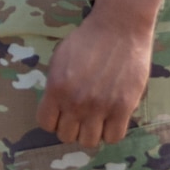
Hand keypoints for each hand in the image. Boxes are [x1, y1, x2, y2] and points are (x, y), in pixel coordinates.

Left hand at [36, 11, 150, 150]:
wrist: (119, 28)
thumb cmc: (87, 40)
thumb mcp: (59, 61)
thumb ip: (56, 86)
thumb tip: (55, 107)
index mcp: (56, 88)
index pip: (45, 123)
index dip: (53, 121)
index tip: (61, 115)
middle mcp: (76, 102)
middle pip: (66, 136)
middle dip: (71, 128)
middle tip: (80, 117)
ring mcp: (100, 107)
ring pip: (89, 141)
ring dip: (91, 133)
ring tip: (96, 120)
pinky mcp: (123, 107)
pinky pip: (114, 137)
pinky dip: (110, 133)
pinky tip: (111, 120)